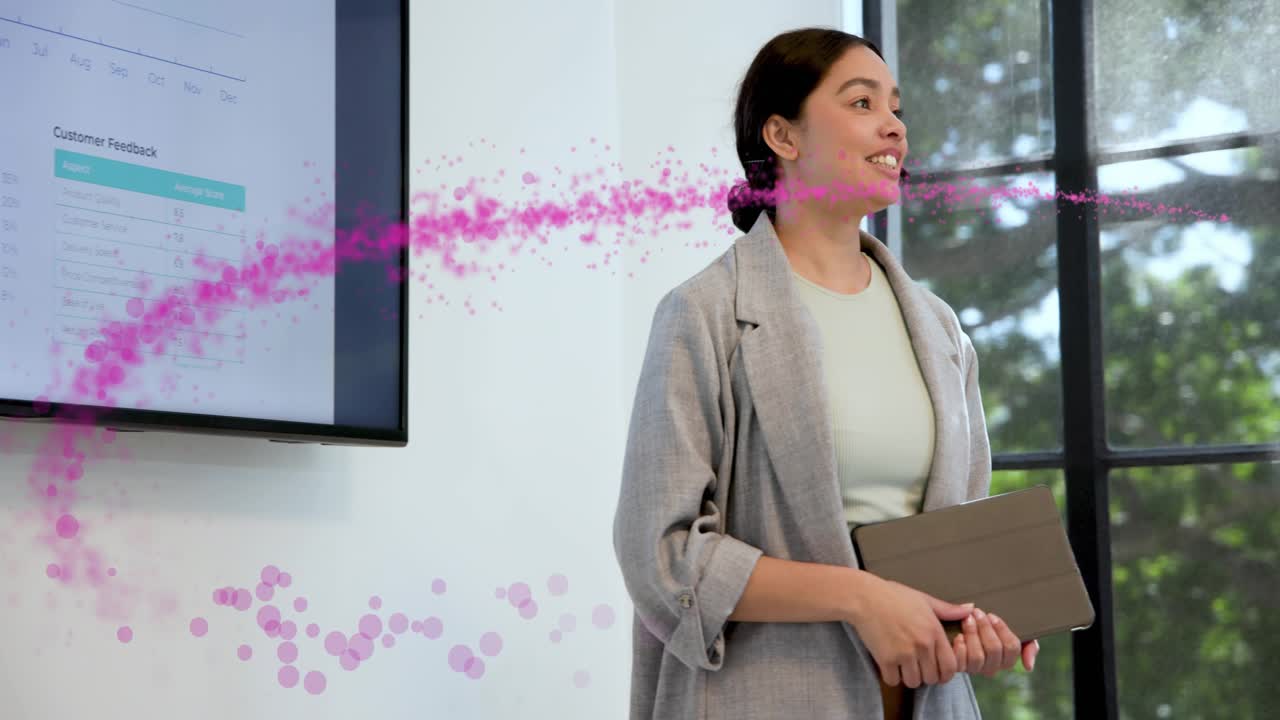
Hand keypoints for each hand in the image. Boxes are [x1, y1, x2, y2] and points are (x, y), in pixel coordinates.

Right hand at [849, 574, 971, 688]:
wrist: (864, 597)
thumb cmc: (893, 596)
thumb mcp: (924, 600)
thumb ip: (948, 610)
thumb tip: (970, 609)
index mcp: (934, 632)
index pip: (950, 667)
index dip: (945, 673)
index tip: (936, 669)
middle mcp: (922, 645)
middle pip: (932, 678)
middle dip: (926, 675)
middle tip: (917, 667)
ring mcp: (904, 653)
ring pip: (914, 682)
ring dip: (908, 677)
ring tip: (903, 665)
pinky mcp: (885, 659)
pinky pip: (893, 680)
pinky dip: (891, 676)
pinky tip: (889, 664)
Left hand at [952, 608, 1038, 675]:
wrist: (961, 621)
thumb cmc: (991, 626)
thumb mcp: (1016, 631)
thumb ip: (1030, 646)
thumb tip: (1028, 667)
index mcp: (1007, 659)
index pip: (1012, 647)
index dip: (1002, 630)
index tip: (992, 615)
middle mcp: (992, 667)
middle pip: (994, 649)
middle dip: (985, 628)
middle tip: (977, 612)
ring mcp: (975, 668)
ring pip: (978, 656)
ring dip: (972, 634)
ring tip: (967, 618)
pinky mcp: (959, 667)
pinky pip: (961, 663)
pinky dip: (960, 648)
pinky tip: (958, 635)